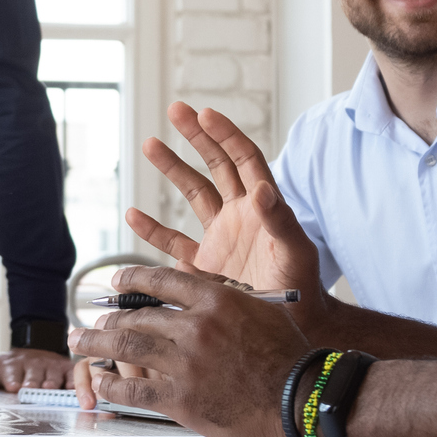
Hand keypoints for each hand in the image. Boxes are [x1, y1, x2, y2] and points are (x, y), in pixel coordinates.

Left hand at [0, 347, 74, 391]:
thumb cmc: (9, 367)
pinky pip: (71, 374)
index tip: (13, 386)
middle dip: (33, 381)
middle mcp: (33, 364)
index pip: (12, 372)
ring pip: (52, 372)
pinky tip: (73, 388)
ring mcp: (50, 365)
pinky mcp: (66, 369)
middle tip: (32, 388)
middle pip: (33, 373)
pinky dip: (73, 381)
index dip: (13, 378)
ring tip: (51, 388)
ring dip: (52, 380)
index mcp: (13, 364)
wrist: (32, 353)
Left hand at [68, 266, 313, 436]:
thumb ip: (227, 300)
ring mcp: (185, 363)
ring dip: (97, 345)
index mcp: (216, 299)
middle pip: (137, 317)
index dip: (131, 280)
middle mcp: (195, 327)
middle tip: (90, 322)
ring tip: (80, 343)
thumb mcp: (261, 311)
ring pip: (127, 348)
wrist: (301, 400)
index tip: (114, 283)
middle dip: (108, 320)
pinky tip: (100, 383)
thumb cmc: (289, 356)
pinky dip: (112, 386)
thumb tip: (201, 294)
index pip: (160, 281)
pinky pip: (134, 390)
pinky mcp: (181, 399)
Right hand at [126, 103, 322, 295]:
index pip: (244, 159)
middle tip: (176, 109)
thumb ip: (281, 222)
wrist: (290, 327)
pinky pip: (173, 242)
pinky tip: (133, 213)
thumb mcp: (296, 253)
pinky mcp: (203, 265)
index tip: (206, 114)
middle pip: (216, 165)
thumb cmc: (302, 289)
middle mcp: (239, 214)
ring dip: (173, 168)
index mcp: (263, 206)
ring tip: (150, 143)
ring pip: (192, 193)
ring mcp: (220, 237)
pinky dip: (153, 229)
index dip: (226, 135)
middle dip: (197, 136)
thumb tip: (264, 190)